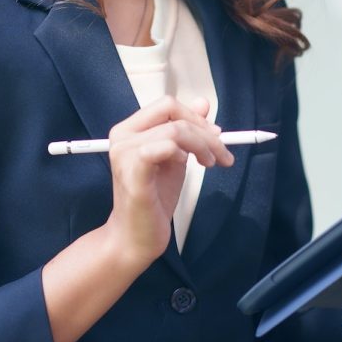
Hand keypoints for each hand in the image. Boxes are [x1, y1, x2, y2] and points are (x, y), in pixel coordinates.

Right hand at [104, 95, 232, 265]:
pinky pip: (164, 147)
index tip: (215, 134)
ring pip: (175, 129)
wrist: (136, 236)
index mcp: (129, 130)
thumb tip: (202, 104)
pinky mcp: (134, 174)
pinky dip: (182, 152)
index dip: (195, 116)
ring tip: (210, 163)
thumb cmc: (152, 200)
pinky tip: (186, 165)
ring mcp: (125, 154)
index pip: (166, 105)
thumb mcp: (175, 158)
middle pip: (171, 110)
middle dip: (203, 129)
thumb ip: (186, 131)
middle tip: (219, 152)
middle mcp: (122, 138)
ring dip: (202, 145)